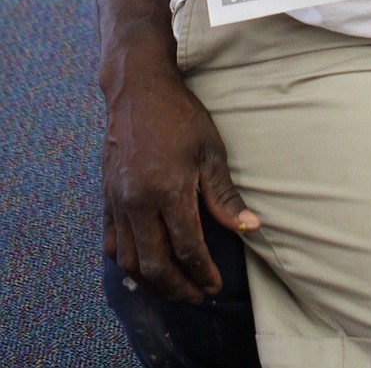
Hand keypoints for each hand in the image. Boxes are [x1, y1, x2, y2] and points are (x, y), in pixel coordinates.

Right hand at [102, 65, 259, 301]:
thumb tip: (250, 228)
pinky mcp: (106, 197)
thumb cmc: (180, 115)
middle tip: (197, 295)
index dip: (203, 272)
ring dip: (152, 281)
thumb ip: (225, 195)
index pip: (187, 248)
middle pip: (155, 264)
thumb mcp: (211, 150)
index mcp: (168, 190)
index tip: (215, 284)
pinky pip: (110, 243)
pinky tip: (143, 266)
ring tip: (174, 286)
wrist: (137, 89)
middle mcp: (138, 202)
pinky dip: (125, 262)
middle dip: (179, 287)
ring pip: (129, 260)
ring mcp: (117, 201)